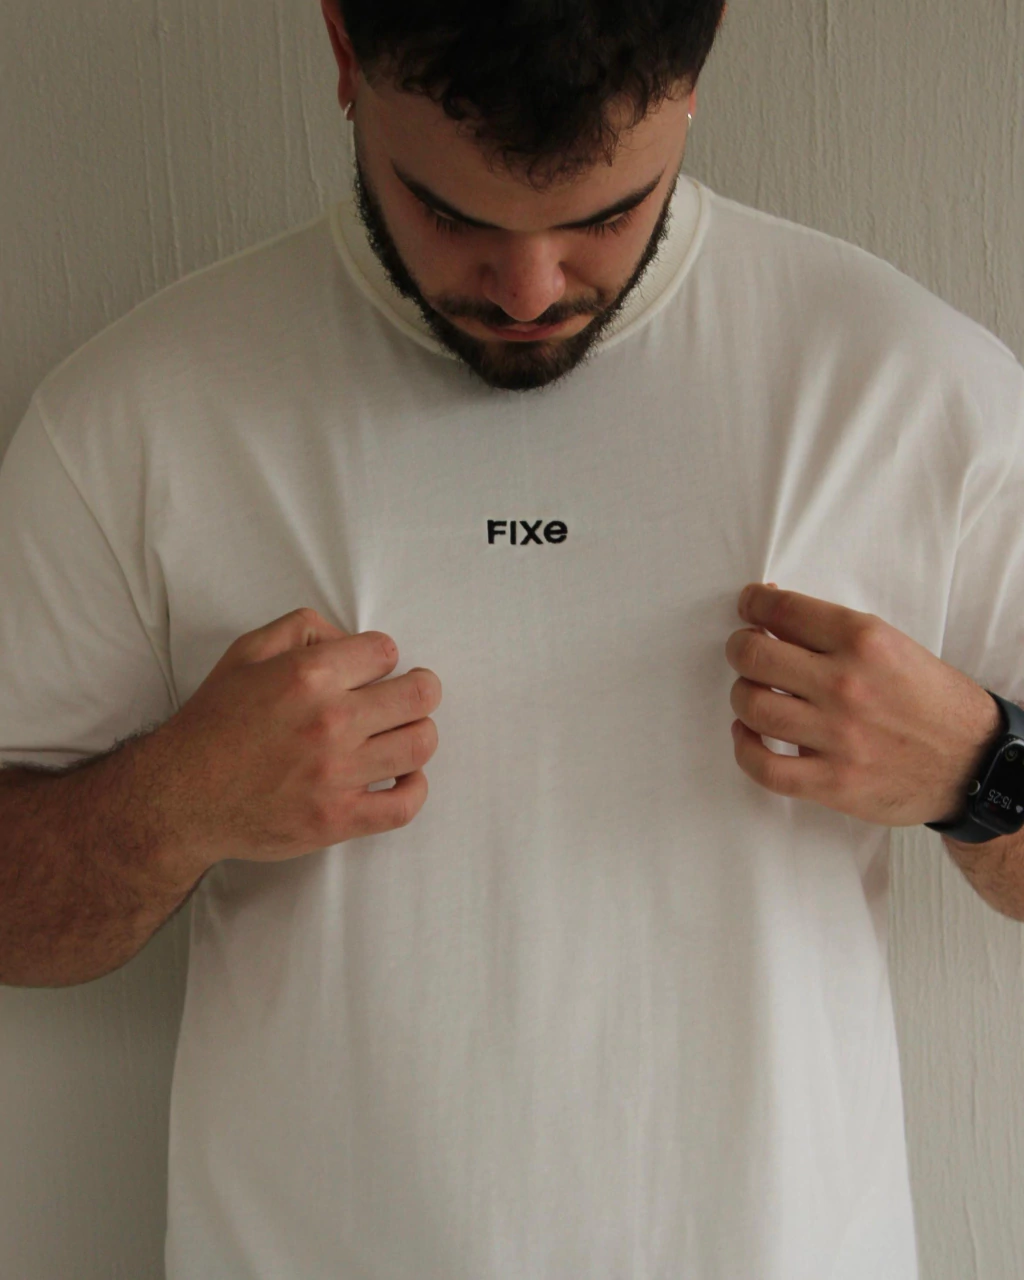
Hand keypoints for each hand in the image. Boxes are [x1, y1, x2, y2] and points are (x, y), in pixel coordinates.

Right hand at [148, 609, 441, 866]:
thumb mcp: (246, 652)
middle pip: (419, 695)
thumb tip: (350, 638)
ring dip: (420, 733)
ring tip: (404, 732)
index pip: (386, 651)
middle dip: (419, 689)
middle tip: (410, 694)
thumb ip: (303, 629)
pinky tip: (403, 776)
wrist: (180, 796)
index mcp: (308, 675)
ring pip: (420, 745)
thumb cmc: (215, 722)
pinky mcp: (338, 819)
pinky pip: (405, 805)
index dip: (382, 656)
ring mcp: (337, 774)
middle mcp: (329, 721)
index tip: (373, 670)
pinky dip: (415, 787)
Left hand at [725, 583, 1002, 827]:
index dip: (754, 603)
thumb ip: (834, 632)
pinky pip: (763, 767)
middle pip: (754, 656)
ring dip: (742, 696)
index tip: (749, 606)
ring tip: (754, 694)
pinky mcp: (833, 782)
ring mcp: (837, 736)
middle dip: (740, 647)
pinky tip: (750, 736)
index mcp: (864, 641)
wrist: (973, 762)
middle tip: (746, 651)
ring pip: (752, 707)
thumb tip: (774, 614)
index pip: (782, 610)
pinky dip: (745, 749)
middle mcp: (846, 685)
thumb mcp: (893, 646)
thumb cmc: (932, 701)